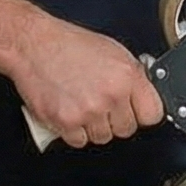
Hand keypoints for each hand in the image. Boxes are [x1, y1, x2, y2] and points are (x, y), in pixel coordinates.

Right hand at [14, 20, 165, 148]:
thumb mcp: (112, 51)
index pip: (153, 114)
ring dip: (92, 126)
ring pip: (103, 137)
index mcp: (127, 75)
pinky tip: (68, 109)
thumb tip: (143, 95)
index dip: (142, 113)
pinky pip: (79, 140)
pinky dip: (73, 130)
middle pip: (126, 129)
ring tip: (81, 103)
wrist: (32, 44)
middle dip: (115, 120)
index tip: (135, 111)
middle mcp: (111, 95)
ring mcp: (89, 111)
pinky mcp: (67, 122)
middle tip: (100, 103)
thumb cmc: (68, 44)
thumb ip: (131, 76)